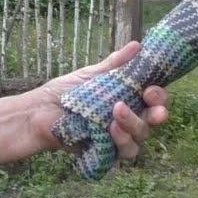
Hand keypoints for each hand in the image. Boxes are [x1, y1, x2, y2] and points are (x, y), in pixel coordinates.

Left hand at [25, 42, 168, 161]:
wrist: (38, 112)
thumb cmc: (63, 93)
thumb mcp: (91, 75)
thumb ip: (115, 64)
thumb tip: (138, 46)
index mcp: (126, 97)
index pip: (152, 98)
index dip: (158, 95)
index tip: (151, 89)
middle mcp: (127, 118)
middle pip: (153, 119)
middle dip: (158, 113)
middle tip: (155, 107)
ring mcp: (118, 136)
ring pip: (141, 136)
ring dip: (135, 124)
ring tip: (118, 111)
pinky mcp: (107, 152)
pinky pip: (125, 151)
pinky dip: (122, 140)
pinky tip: (111, 129)